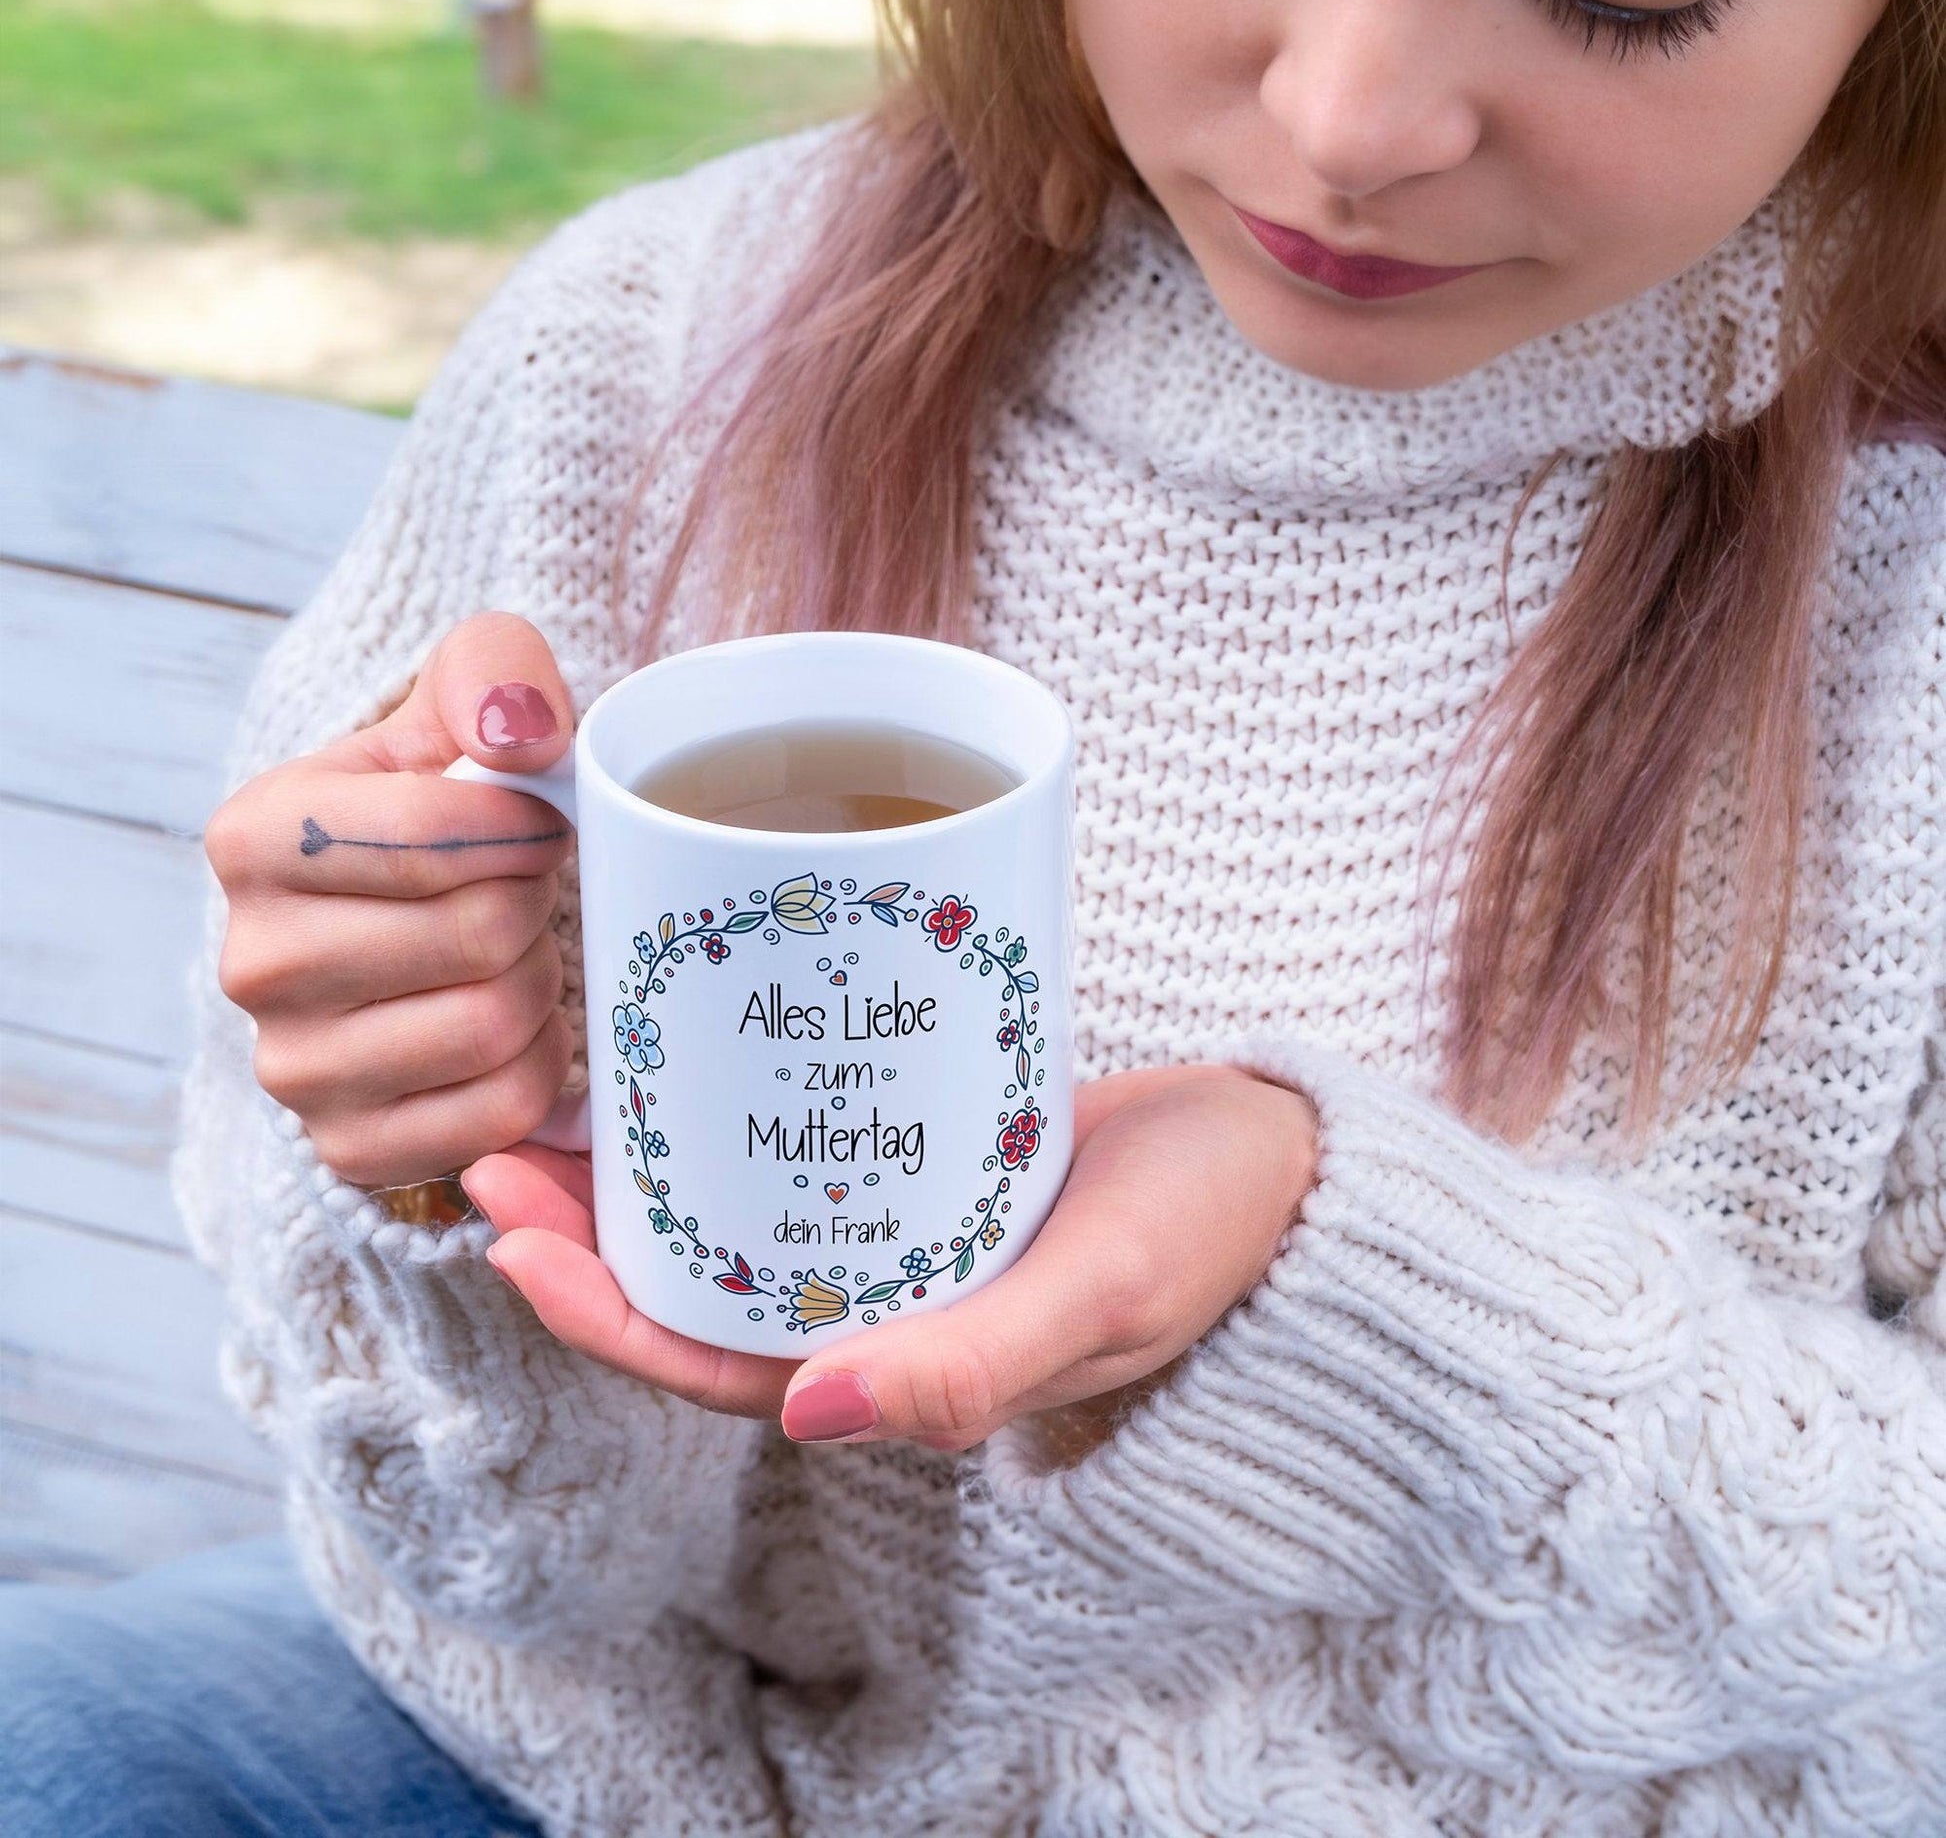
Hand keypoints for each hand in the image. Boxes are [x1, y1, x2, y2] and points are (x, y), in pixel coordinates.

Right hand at [205, 612, 578, 1185]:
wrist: (415, 921)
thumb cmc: (445, 804)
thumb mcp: (460, 705)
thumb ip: (492, 673)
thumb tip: (520, 731)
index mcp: (256, 836)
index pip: (437, 830)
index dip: (525, 824)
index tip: (538, 820)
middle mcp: (253, 960)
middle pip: (479, 933)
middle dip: (534, 905)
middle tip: (527, 892)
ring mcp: (292, 1067)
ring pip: (493, 1024)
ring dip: (539, 983)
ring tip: (516, 953)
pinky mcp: (350, 1146)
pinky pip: (501, 1109)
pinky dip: (538, 1064)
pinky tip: (512, 1026)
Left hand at [464, 1063, 1318, 1455]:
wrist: (1288, 1156)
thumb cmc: (1211, 1235)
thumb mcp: (1101, 1298)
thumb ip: (968, 1367)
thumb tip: (808, 1415)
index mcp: (907, 1367)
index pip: (720, 1363)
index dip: (605, 1316)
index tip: (515, 1229)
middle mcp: (886, 1305)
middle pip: (704, 1287)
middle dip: (592, 1235)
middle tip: (501, 1141)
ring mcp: (903, 1232)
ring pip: (743, 1219)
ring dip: (650, 1172)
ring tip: (562, 1096)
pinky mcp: (928, 1158)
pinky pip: (807, 1151)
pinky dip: (737, 1116)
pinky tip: (692, 1053)